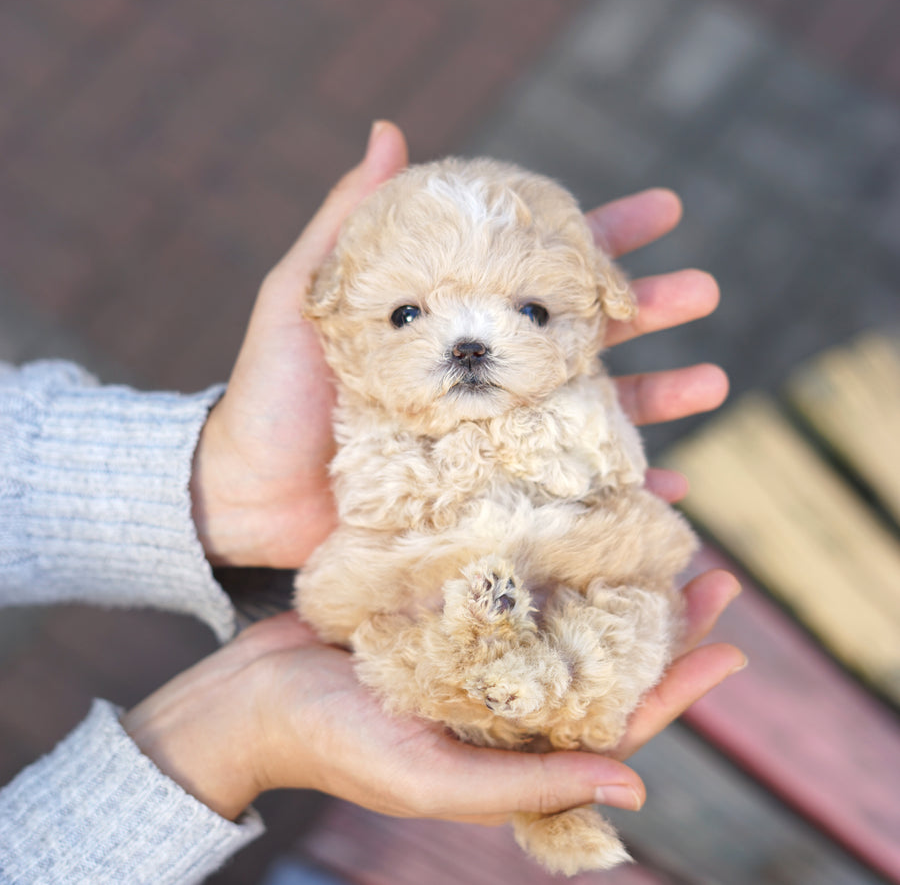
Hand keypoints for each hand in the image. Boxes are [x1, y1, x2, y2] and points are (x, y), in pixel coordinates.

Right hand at [122, 569, 744, 823]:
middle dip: (659, 615)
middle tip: (712, 568)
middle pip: (601, 648)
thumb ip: (529, 782)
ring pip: (562, 601)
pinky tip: (570, 509)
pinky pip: (508, 570)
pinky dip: (543, 544)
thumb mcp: (433, 780)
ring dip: (609, 569)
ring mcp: (475, 638)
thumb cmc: (337, 748)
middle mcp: (505, 685)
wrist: (253, 698)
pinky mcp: (442, 597)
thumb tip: (639, 790)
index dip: (678, 687)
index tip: (731, 646)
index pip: (617, 716)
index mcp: (514, 736)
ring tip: (657, 526)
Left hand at [189, 125, 725, 567]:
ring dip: (659, 394)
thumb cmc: (272, 391)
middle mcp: (482, 374)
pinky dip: (616, 485)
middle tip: (706, 291)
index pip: (535, 271)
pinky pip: (564, 489)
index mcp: (452, 323)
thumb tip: (388, 133)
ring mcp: (491, 435)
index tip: (662, 212)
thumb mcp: (304, 298)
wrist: (247, 491)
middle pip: (582, 334)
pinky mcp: (486, 494)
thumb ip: (347, 224)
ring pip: (591, 408)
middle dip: (651, 309)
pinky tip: (668, 482)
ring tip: (716, 379)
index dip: (599, 239)